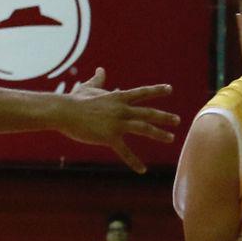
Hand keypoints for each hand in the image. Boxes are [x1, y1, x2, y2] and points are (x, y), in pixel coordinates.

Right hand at [57, 68, 178, 172]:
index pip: (142, 93)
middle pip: (148, 112)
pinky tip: (142, 170)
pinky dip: (134, 161)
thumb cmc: (74, 100)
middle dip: (164, 116)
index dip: (156, 90)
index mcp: (118, 97)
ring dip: (159, 133)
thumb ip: (98, 80)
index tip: (169, 89)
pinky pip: (125, 151)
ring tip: (170, 138)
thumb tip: (100, 70)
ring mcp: (117, 123)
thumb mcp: (88, 87)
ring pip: (143, 128)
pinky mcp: (109, 137)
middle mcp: (121, 109)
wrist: (64, 111)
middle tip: (177, 120)